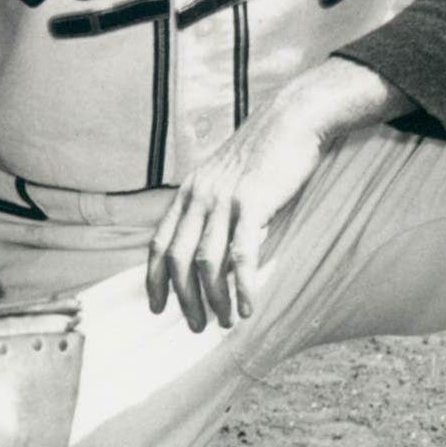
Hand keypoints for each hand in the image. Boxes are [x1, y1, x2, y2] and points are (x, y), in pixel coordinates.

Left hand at [144, 58, 396, 329]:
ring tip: (225, 322)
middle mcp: (198, 198)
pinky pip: (241, 255)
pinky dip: (242, 286)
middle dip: (184, 299)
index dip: (154, 279)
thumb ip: (210, 207)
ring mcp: (224, 201)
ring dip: (214, 299)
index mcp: (187, 193)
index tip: (156, 307)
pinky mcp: (253, 204)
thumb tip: (207, 245)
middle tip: (197, 326)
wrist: (291, 120)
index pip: (158, 244)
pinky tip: (248, 306)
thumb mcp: (223, 177)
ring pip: (206, 263)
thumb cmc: (263, 154)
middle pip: (177, 261)